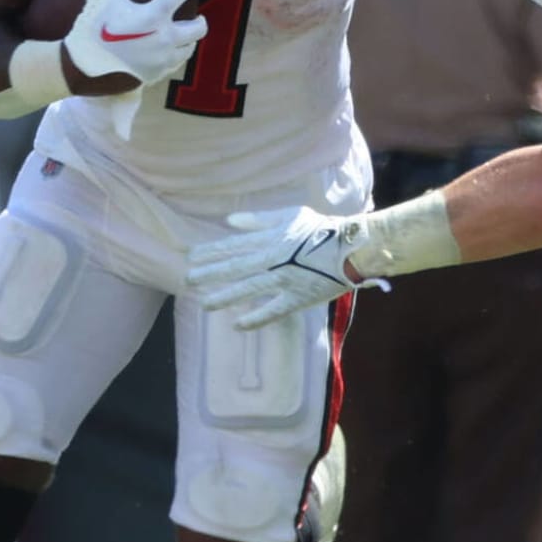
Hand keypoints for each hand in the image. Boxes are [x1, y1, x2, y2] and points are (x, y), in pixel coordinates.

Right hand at [61, 0, 208, 92]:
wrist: (83, 64)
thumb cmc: (92, 25)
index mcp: (154, 15)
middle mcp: (165, 38)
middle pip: (200, 27)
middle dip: (199, 19)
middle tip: (193, 15)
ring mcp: (162, 59)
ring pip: (190, 48)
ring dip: (188, 39)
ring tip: (179, 33)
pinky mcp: (157, 74)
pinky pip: (176, 63)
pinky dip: (175, 54)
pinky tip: (166, 49)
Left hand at [187, 206, 383, 329]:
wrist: (352, 248)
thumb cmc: (321, 229)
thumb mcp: (290, 216)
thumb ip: (258, 220)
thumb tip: (229, 221)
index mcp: (271, 238)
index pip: (234, 246)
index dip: (210, 252)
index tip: (190, 256)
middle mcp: (274, 259)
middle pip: (236, 267)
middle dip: (210, 274)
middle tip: (188, 280)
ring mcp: (285, 280)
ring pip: (249, 289)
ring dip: (225, 297)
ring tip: (205, 304)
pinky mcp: (298, 298)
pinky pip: (273, 311)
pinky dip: (255, 319)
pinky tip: (237, 325)